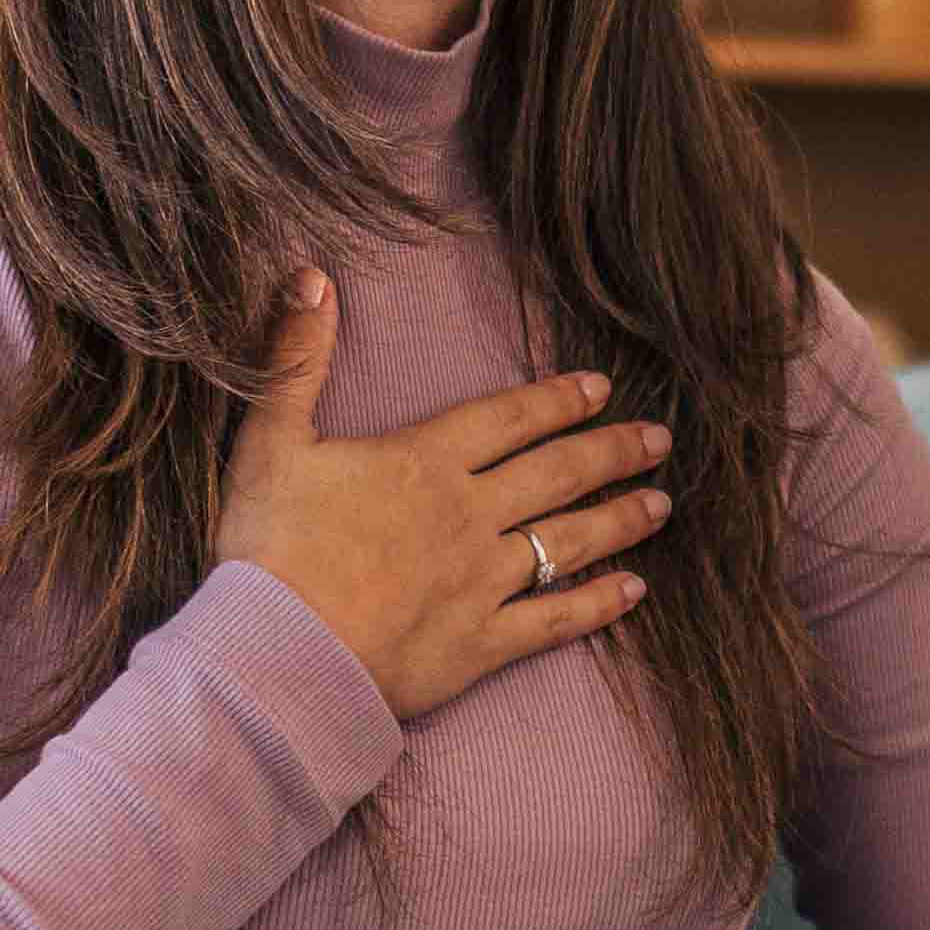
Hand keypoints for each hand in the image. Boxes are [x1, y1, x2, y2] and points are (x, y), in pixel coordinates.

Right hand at [219, 269, 674, 721]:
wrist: (276, 652)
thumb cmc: (267, 547)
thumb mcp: (269, 440)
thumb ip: (297, 359)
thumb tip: (310, 277)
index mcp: (423, 461)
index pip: (508, 418)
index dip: (558, 400)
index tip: (601, 388)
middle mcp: (467, 514)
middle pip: (557, 473)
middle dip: (613, 451)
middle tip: (659, 439)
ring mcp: (482, 581)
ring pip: (569, 540)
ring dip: (621, 519)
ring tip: (662, 504)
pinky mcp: (481, 644)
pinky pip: (555, 619)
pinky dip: (599, 605)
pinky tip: (635, 592)